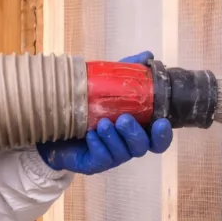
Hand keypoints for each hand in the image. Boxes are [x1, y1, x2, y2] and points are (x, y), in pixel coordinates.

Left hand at [36, 51, 172, 174]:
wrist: (58, 127)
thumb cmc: (89, 108)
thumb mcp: (108, 86)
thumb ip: (129, 73)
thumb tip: (147, 56)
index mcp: (136, 130)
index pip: (158, 139)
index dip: (163, 134)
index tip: (161, 122)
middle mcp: (128, 145)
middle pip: (143, 147)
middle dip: (135, 133)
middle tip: (123, 119)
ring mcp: (112, 156)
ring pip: (122, 153)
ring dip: (114, 137)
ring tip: (102, 124)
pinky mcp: (94, 164)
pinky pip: (101, 158)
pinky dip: (98, 145)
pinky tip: (90, 135)